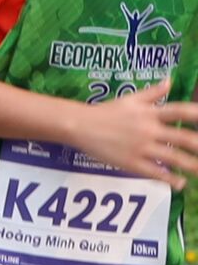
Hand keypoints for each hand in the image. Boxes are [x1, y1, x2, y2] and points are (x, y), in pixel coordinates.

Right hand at [62, 93, 197, 185]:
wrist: (79, 125)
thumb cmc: (105, 111)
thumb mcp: (130, 99)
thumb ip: (153, 92)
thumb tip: (170, 81)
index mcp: (150, 112)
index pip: (181, 111)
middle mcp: (149, 130)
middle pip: (184, 138)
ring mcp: (141, 147)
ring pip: (174, 158)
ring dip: (192, 166)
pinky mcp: (131, 163)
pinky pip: (155, 173)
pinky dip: (170, 179)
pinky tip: (180, 183)